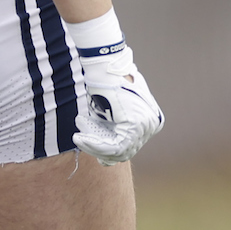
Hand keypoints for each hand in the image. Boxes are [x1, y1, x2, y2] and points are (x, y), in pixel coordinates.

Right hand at [72, 46, 163, 164]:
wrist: (107, 69)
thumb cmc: (107, 87)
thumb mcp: (112, 112)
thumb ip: (112, 131)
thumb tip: (106, 159)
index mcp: (150, 121)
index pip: (130, 146)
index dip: (107, 149)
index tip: (89, 142)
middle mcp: (152, 125)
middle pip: (125, 151)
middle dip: (100, 149)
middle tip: (81, 138)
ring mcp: (146, 125)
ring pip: (118, 151)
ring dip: (94, 146)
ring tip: (78, 136)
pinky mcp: (135, 125)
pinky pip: (113, 146)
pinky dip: (94, 145)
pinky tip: (79, 138)